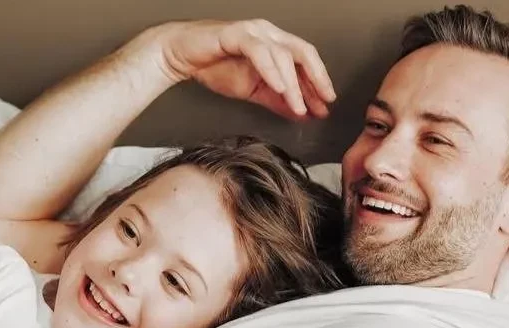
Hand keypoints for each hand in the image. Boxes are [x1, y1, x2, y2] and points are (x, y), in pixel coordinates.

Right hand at [139, 19, 336, 119]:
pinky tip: (279, 87)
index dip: (318, 83)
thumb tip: (300, 113)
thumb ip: (277, 100)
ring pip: (283, 55)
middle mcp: (269, 34)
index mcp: (276, 44)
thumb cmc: (214, 67)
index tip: (326, 105)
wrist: (182, 56)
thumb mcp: (253, 91)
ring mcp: (254, 32)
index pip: (305, 62)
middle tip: (324, 101)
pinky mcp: (236, 34)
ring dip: (293, 83)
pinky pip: (259, 51)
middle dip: (317, 78)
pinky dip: (271, 70)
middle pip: (303, 53)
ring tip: (299, 106)